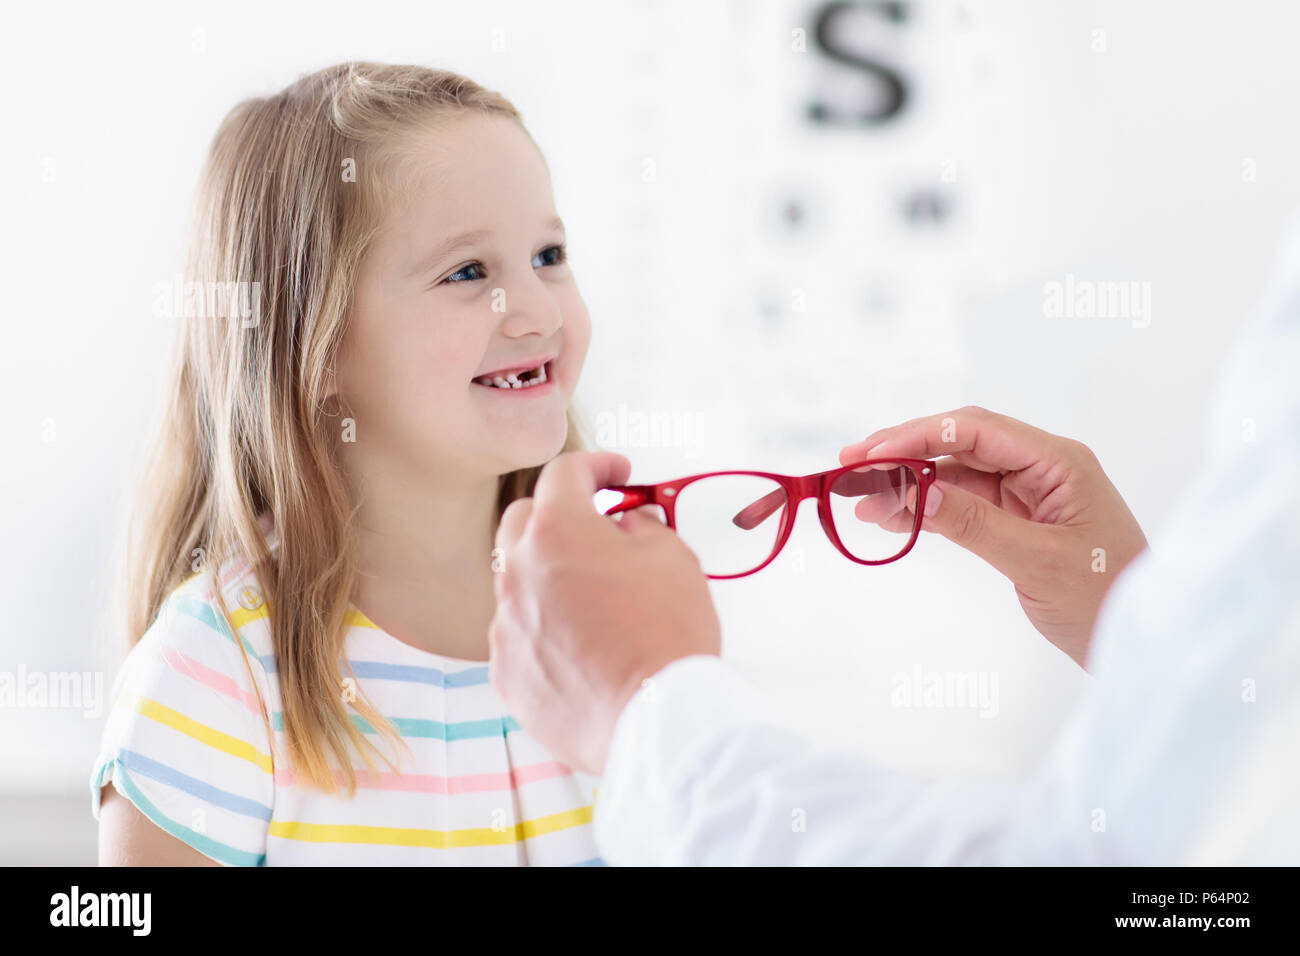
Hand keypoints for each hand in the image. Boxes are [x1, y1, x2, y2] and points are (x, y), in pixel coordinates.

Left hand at [488, 451, 721, 775]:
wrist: (656, 720)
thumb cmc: (668, 638)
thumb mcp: (674, 558)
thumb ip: (642, 527)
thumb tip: (625, 525)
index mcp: (558, 531)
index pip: (565, 473)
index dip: (596, 465)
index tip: (616, 473)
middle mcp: (518, 572)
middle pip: (524, 520)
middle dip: (558, 514)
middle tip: (596, 527)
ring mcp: (505, 625)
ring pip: (518, 581)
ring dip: (550, 577)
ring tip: (595, 599)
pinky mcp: (506, 672)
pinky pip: (518, 635)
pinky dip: (544, 629)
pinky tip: (581, 646)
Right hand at [841, 406, 1147, 668]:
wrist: (1140, 641)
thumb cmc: (1107, 599)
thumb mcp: (1038, 562)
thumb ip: (975, 524)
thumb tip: (917, 493)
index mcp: (1059, 462)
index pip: (977, 430)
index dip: (918, 436)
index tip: (871, 454)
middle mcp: (1043, 467)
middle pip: (961, 443)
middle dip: (904, 454)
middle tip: (850, 467)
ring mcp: (1029, 493)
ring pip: (956, 474)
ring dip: (909, 485)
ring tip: (862, 501)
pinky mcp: (1018, 520)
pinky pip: (963, 504)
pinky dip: (927, 510)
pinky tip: (893, 517)